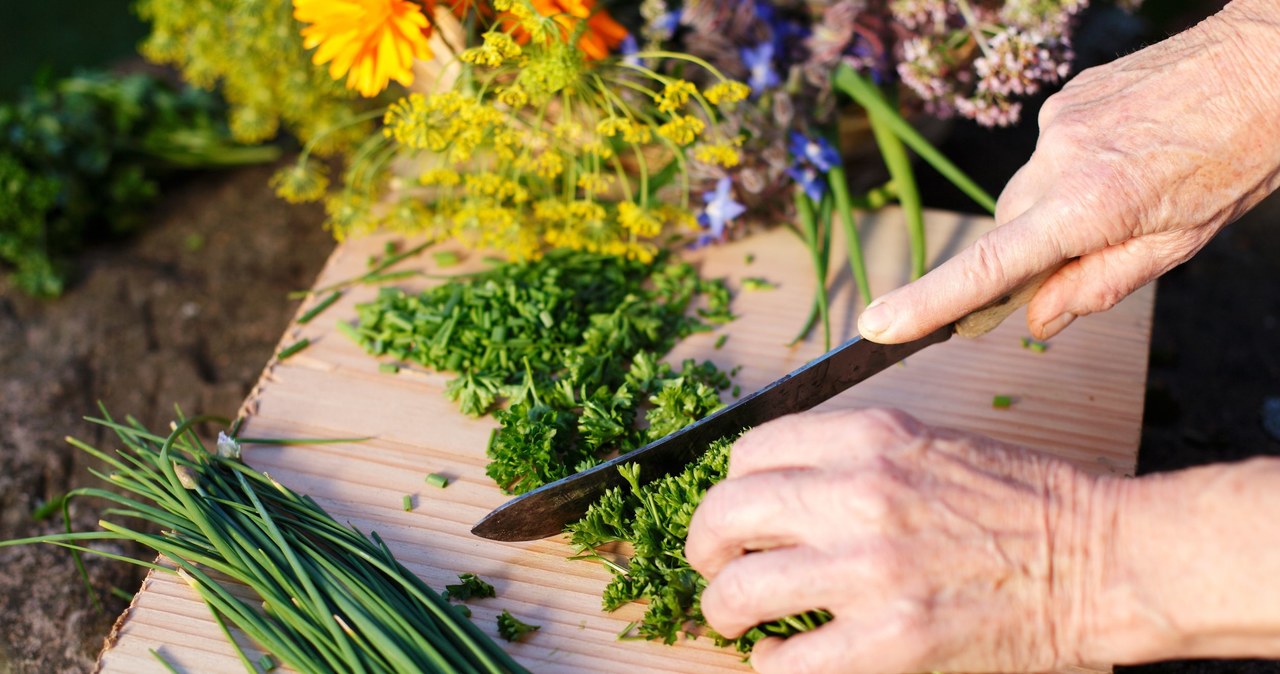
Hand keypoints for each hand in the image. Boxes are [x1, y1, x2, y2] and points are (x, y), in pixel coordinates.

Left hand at [685, 408, 1114, 673]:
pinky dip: (769, 663)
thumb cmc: (1020, 502)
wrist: (1097, 560)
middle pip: (725, 514)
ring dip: (723, 609)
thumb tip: (775, 488)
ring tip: (735, 616)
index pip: (749, 451)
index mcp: (869, 438)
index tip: (733, 513)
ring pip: (739, 590)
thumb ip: (850, 457)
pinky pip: (786, 660)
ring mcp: (871, 570)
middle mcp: (860, 494)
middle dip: (702, 547)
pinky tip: (779, 656)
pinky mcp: (889, 641)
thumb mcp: (926, 446)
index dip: (727, 487)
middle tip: (709, 566)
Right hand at [857, 0, 1279, 343]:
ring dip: (1056, 206)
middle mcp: (1058, 160)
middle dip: (1028, 251)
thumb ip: (1099, 284)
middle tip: (1081, 256)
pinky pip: (1049, 149)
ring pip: (1027, 189)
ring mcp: (1057, 122)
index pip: (988, 267)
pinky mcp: (1066, 96)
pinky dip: (1072, 167)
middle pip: (1006, 228)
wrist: (1270, 61)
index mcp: (1088, 208)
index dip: (927, 301)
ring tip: (1127, 190)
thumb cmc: (1239, 156)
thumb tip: (1038, 319)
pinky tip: (1126, 154)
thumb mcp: (1179, 244)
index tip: (878, 325)